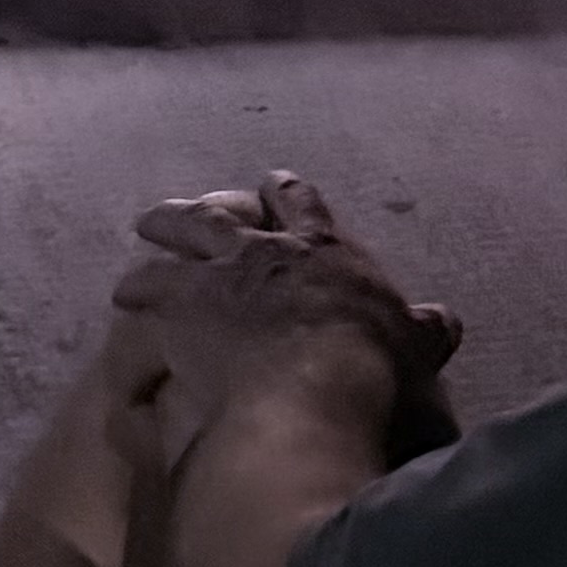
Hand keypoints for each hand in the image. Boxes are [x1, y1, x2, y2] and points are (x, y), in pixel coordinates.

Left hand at [105, 171, 460, 455]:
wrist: (318, 382)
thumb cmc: (375, 367)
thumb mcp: (415, 346)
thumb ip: (425, 329)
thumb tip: (444, 320)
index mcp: (325, 250)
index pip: (303, 205)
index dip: (286, 193)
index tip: (271, 185)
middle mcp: (268, 250)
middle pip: (225, 214)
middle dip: (202, 210)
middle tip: (177, 211)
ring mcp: (221, 273)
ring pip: (182, 238)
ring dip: (162, 233)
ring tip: (142, 235)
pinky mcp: (183, 306)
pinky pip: (150, 290)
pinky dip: (137, 290)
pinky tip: (122, 295)